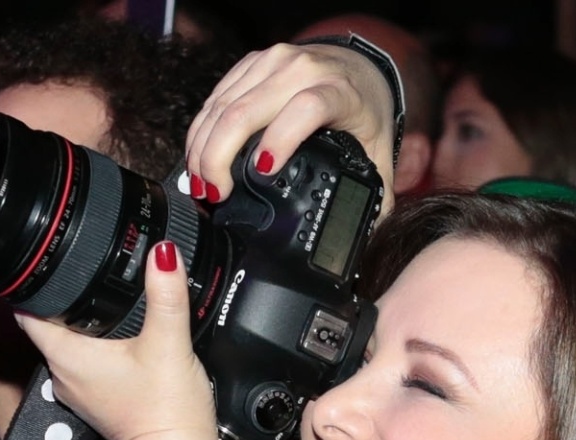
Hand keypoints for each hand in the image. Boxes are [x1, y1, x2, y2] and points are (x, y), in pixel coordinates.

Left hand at [15, 240, 215, 439]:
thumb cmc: (166, 409)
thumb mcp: (169, 342)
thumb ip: (165, 294)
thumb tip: (163, 253)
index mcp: (67, 357)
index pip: (28, 313)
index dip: (34, 285)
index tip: (47, 264)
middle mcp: (64, 375)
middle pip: (48, 327)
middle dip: (63, 300)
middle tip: (85, 272)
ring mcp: (78, 391)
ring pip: (66, 346)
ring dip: (80, 325)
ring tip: (104, 301)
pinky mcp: (96, 400)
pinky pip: (84, 364)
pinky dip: (95, 348)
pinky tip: (118, 338)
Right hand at [184, 41, 397, 209]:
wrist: (356, 65)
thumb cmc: (363, 108)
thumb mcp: (377, 149)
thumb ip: (374, 194)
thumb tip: (366, 241)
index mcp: (338, 91)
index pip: (305, 108)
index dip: (280, 140)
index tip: (262, 173)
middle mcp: (301, 70)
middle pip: (244, 111)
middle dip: (218, 158)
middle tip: (213, 195)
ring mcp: (272, 62)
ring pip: (221, 106)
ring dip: (202, 149)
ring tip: (201, 184)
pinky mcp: (250, 63)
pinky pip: (214, 98)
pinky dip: (200, 131)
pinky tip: (199, 158)